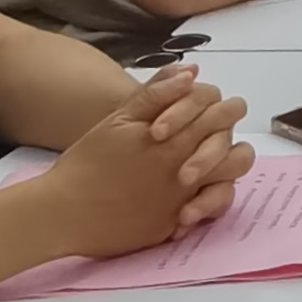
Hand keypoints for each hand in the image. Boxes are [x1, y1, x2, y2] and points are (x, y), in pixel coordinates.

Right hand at [27, 69, 254, 258]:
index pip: (222, 118)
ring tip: (206, 169)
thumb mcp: (118, 119)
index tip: (209, 111)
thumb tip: (192, 72)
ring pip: (228, 189)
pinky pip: (204, 217)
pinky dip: (202, 206)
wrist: (62, 211)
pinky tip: (186, 197)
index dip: (221, 110)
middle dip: (230, 145)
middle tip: (211, 140)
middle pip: (238, 156)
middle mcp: (186, 175)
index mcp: (175, 143)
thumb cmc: (87, 161)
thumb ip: (157, 94)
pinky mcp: (171, 229)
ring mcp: (182, 205)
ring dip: (224, 176)